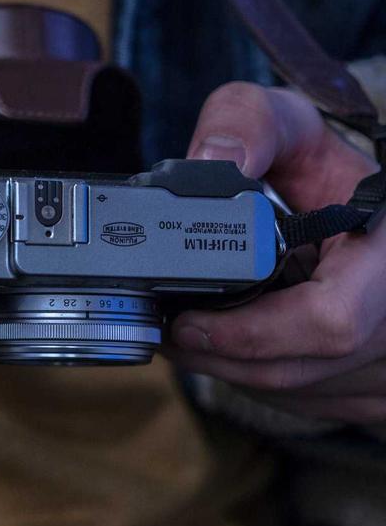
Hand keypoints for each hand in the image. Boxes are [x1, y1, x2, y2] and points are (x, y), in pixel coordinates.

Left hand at [166, 82, 385, 422]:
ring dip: (230, 372)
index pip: (330, 321)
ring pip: (300, 394)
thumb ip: (251, 121)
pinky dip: (259, 380)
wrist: (373, 212)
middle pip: (299, 370)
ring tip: (180, 337)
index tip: (184, 322)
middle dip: (218, 357)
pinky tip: (225, 352)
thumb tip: (213, 157)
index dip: (249, 334)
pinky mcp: (377, 388)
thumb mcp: (295, 127)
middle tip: (162, 332)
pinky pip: (311, 404)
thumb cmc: (330, 173)